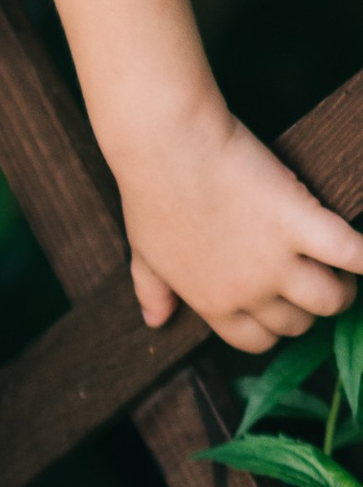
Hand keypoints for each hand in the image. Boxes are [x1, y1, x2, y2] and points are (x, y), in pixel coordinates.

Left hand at [116, 109, 362, 352]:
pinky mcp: (302, 221)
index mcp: (211, 302)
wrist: (167, 145)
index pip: (256, 341)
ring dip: (342, 289)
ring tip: (343, 271)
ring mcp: (277, 259)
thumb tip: (155, 319)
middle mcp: (248, 290)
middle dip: (308, 308)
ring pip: (330, 299)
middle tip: (313, 279)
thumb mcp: (144, 252)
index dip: (272, 327)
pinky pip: (354, 253)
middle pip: (297, 323)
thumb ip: (153, 290)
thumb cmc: (152, 192)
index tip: (280, 307)